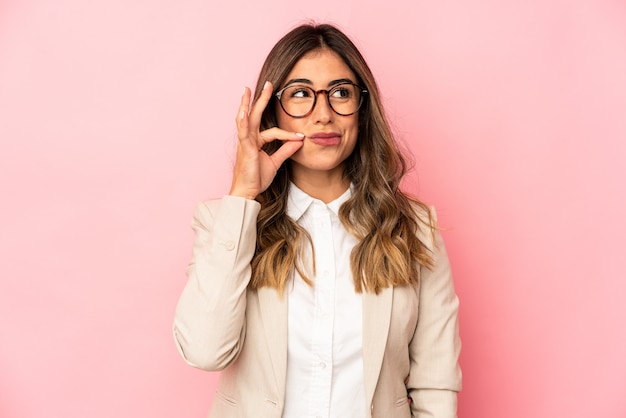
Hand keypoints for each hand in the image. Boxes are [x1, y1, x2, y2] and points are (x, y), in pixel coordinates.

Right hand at [229, 81, 303, 199]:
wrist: (248, 192)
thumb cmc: (256, 178)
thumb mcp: (275, 162)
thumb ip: (285, 150)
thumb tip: (298, 142)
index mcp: (255, 141)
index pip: (273, 132)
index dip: (288, 134)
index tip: (301, 137)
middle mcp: (249, 139)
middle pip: (255, 115)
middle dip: (261, 99)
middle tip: (268, 84)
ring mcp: (245, 143)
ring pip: (246, 119)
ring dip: (247, 104)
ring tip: (247, 90)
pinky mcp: (244, 149)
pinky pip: (244, 133)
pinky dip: (243, 122)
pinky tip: (243, 112)